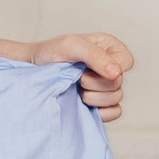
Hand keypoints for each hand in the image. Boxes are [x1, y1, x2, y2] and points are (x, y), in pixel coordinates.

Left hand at [0, 31, 133, 122]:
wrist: (32, 73)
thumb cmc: (50, 53)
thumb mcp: (70, 45)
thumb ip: (95, 56)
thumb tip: (117, 73)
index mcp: (109, 48)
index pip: (126, 62)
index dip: (109, 68)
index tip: (86, 67)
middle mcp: (110, 67)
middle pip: (119, 83)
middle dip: (95, 84)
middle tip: (76, 79)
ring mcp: (106, 88)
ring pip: (116, 99)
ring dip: (94, 98)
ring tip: (76, 90)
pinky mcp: (102, 105)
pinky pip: (115, 113)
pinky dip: (101, 112)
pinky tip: (84, 105)